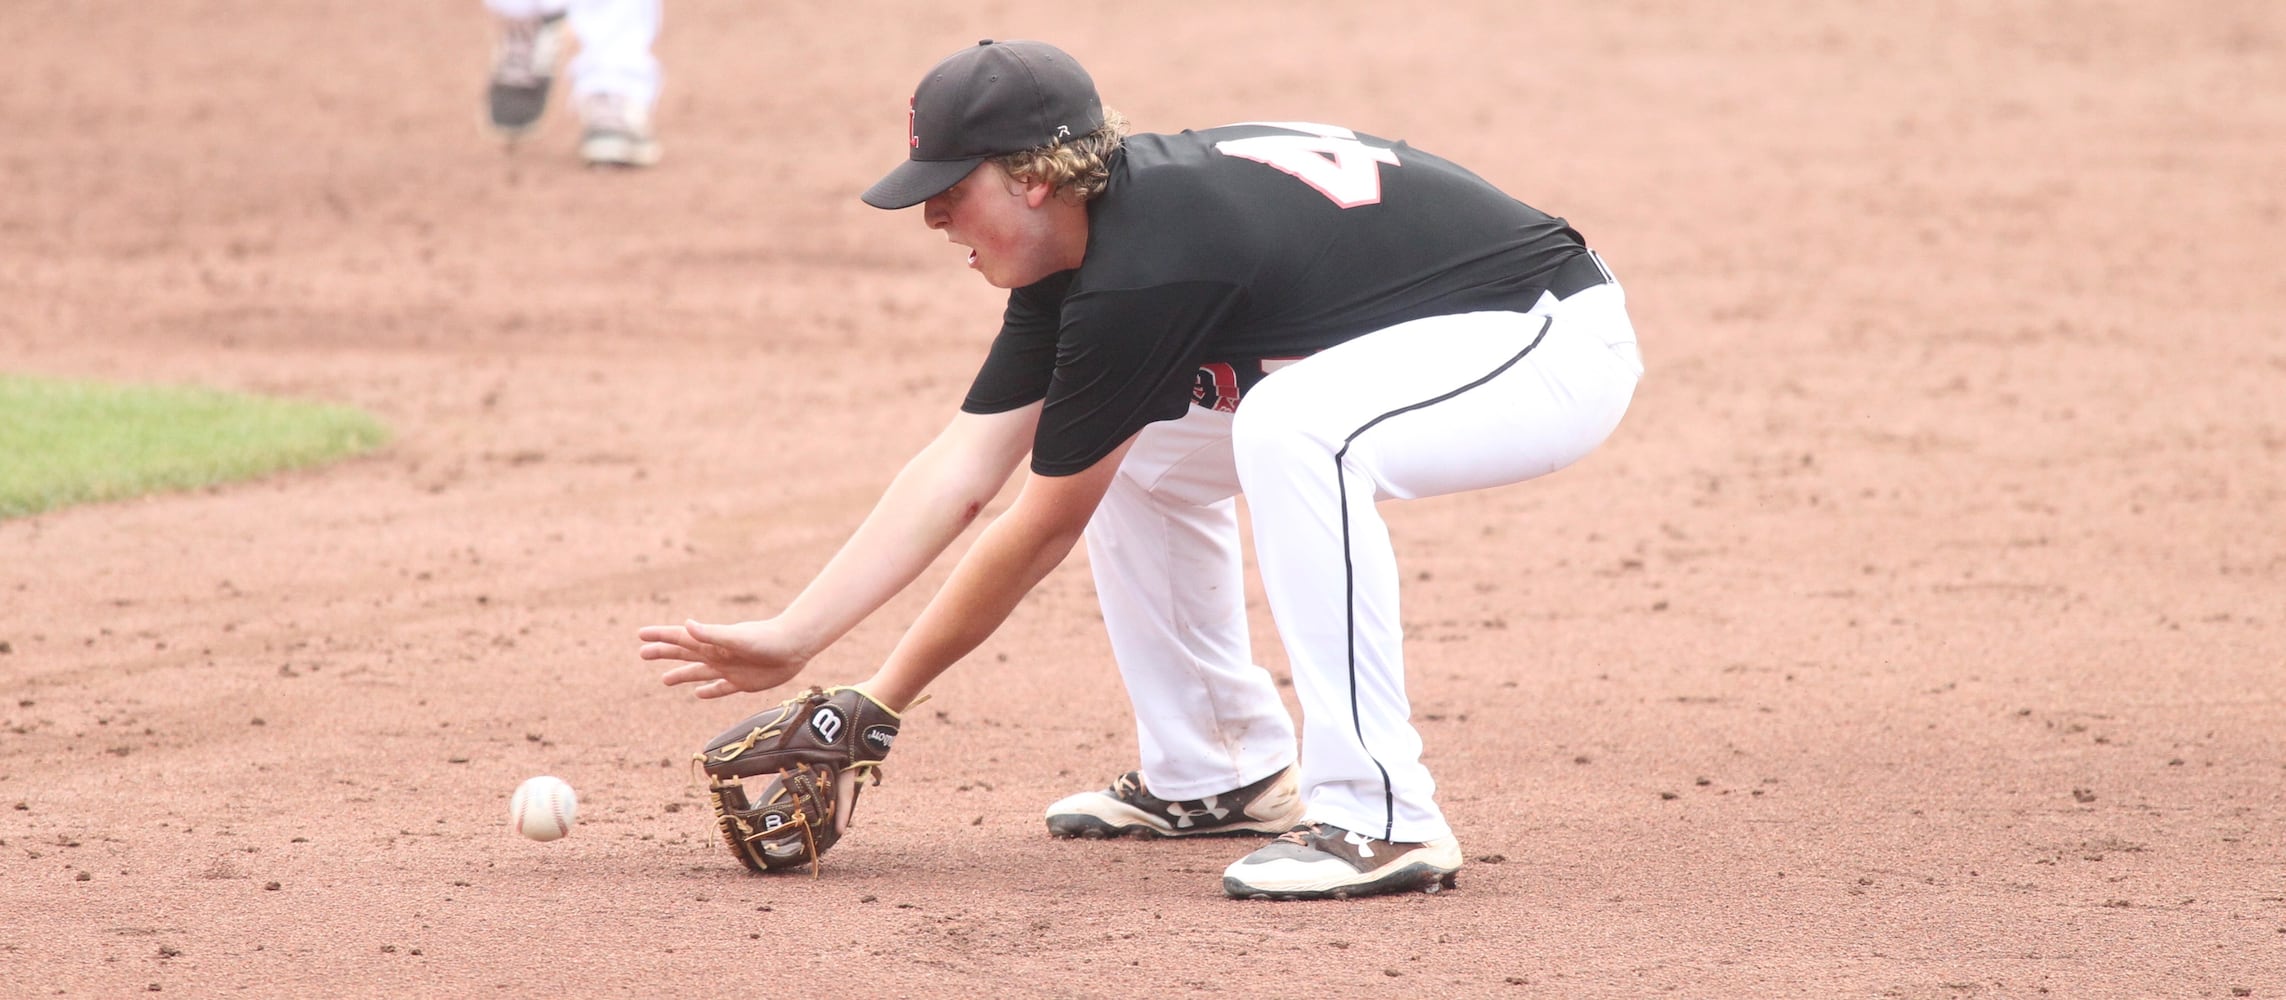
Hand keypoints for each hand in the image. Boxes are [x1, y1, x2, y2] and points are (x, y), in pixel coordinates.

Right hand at [635, 618, 810, 698]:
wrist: (794, 647)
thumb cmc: (767, 640)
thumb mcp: (736, 637)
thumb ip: (711, 633)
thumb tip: (686, 624)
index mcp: (712, 643)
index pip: (680, 638)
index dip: (660, 637)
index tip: (640, 635)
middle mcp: (717, 654)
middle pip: (684, 653)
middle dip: (663, 653)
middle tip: (642, 653)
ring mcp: (729, 668)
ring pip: (698, 672)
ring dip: (681, 674)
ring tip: (664, 679)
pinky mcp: (742, 682)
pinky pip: (721, 688)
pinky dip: (709, 691)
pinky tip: (699, 694)